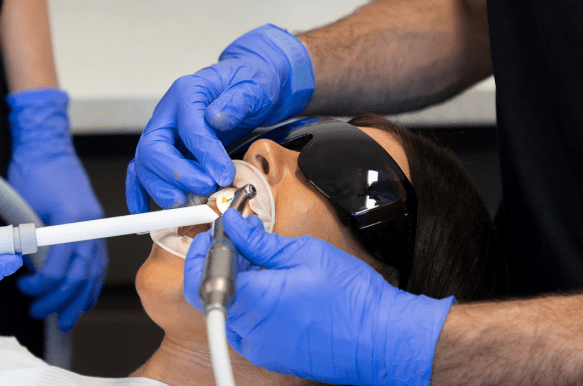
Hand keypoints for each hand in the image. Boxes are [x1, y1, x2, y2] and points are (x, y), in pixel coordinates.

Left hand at [7, 88, 107, 330]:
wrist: (47, 147)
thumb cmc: (32, 170)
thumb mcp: (22, 205)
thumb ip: (27, 237)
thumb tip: (21, 267)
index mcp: (71, 218)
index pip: (62, 264)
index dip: (44, 283)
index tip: (27, 287)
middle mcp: (88, 223)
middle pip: (81, 273)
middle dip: (60, 298)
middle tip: (39, 310)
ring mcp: (94, 224)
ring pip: (93, 272)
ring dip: (78, 298)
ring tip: (63, 317)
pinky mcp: (93, 225)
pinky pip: (97, 262)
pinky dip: (91, 283)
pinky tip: (83, 298)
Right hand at [126, 24, 313, 212]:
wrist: (250, 88)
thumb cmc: (251, 85)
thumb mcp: (254, 87)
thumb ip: (238, 101)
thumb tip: (217, 118)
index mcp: (187, 92)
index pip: (188, 127)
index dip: (204, 154)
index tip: (223, 175)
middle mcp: (168, 114)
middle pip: (154, 148)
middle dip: (177, 175)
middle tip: (205, 190)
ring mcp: (163, 134)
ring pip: (146, 165)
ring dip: (163, 189)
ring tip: (189, 204)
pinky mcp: (166, 151)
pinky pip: (142, 172)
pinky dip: (140, 192)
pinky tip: (143, 209)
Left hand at [184, 210, 454, 384]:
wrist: (382, 340)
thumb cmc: (351, 300)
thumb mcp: (303, 254)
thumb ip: (258, 242)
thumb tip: (232, 227)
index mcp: (253, 302)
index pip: (199, 280)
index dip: (200, 253)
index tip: (214, 234)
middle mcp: (249, 332)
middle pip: (212, 294)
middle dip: (220, 263)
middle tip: (241, 240)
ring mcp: (259, 348)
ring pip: (229, 309)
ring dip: (237, 282)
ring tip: (263, 261)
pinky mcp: (271, 355)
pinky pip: (247, 325)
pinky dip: (251, 302)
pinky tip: (275, 285)